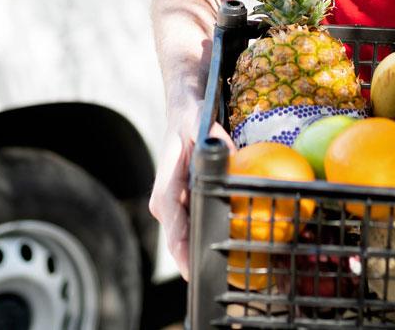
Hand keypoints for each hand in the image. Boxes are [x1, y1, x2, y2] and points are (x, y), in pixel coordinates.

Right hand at [149, 96, 233, 279]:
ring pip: (187, 239)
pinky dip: (208, 240)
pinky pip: (194, 229)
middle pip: (180, 241)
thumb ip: (210, 140)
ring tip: (225, 274)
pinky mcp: (183, 208)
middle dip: (196, 262)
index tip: (193, 270)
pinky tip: (228, 251)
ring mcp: (174, 208)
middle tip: (218, 279)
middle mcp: (166, 203)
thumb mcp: (198, 124)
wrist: (181, 115)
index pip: (173, 225)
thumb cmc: (191, 120)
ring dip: (202, 254)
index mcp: (166, 189)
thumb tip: (226, 155)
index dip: (182, 250)